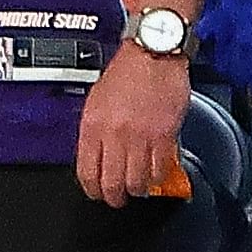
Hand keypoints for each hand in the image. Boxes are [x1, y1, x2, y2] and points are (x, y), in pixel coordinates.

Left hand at [75, 39, 190, 207]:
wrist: (153, 52)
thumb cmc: (127, 72)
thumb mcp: (97, 100)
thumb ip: (95, 131)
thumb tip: (96, 157)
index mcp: (93, 126)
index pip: (87, 172)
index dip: (92, 189)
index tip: (97, 193)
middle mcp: (115, 135)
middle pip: (111, 183)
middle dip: (114, 197)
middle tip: (118, 199)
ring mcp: (141, 137)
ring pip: (136, 181)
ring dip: (137, 189)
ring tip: (139, 188)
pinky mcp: (164, 136)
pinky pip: (160, 169)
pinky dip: (157, 177)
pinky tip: (156, 175)